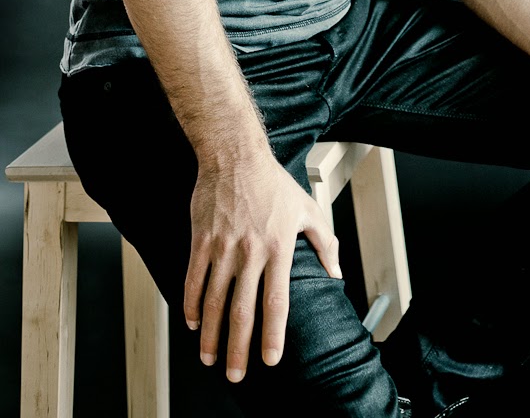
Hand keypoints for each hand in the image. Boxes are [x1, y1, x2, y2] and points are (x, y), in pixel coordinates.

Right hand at [183, 150, 341, 382]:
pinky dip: (191, 304)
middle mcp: (250, 251)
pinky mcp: (201, 239)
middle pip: (242, 310)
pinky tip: (192, 323)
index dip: (273, 334)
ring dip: (210, 334)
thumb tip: (336, 273)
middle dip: (238, 348)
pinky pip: (193, 278)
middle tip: (235, 375)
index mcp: (279, 248)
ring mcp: (223, 246)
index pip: (277, 302)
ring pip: (214, 300)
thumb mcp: (307, 208)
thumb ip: (324, 242)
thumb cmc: (273, 182)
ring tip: (210, 358)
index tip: (271, 360)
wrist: (235, 154)